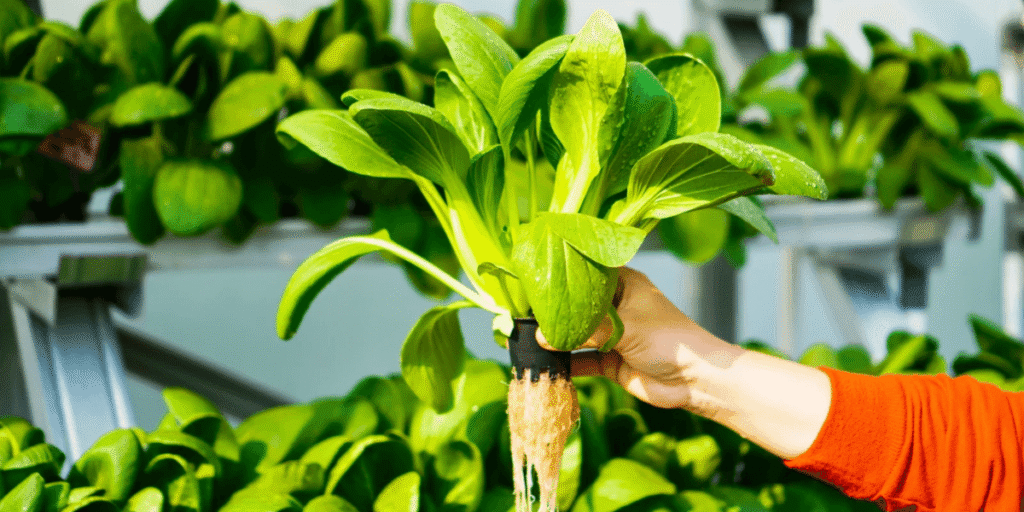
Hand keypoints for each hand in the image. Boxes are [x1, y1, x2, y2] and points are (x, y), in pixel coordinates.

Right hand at [538, 267, 736, 411]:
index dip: (561, 276)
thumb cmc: (669, 340)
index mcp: (624, 284)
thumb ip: (585, 331)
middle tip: (520, 314)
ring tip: (527, 341)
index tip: (531, 280)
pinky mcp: (611, 360)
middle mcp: (616, 306)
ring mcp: (613, 334)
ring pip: (577, 334)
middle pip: (577, 306)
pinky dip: (566, 364)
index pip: (587, 273)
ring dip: (557, 340)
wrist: (695, 381)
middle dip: (553, 313)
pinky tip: (545, 366)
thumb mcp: (626, 328)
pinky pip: (582, 360)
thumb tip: (543, 337)